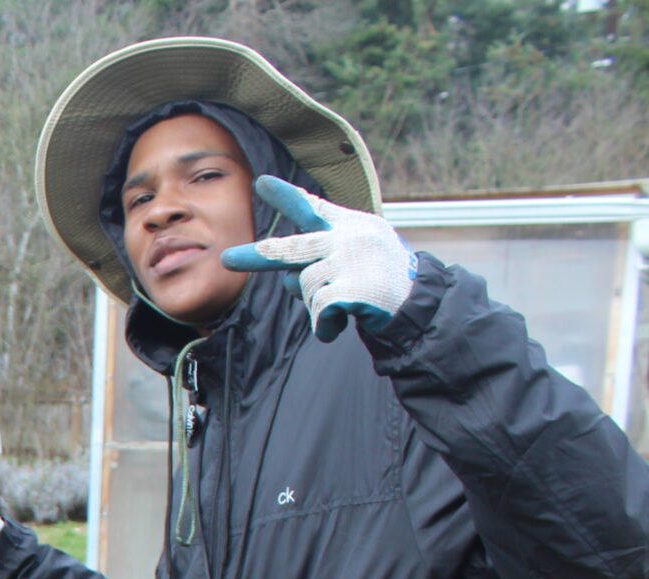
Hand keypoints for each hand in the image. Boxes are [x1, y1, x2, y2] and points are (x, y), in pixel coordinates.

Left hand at [222, 177, 415, 342]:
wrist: (421, 304)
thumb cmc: (385, 280)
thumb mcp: (359, 256)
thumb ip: (323, 258)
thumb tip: (286, 276)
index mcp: (350, 226)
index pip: (312, 208)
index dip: (286, 196)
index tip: (261, 183)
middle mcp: (347, 238)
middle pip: (290, 249)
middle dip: (257, 256)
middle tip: (227, 258)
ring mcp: (348, 262)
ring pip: (304, 288)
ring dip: (316, 306)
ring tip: (344, 306)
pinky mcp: (349, 289)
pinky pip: (318, 312)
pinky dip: (325, 326)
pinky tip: (341, 325)